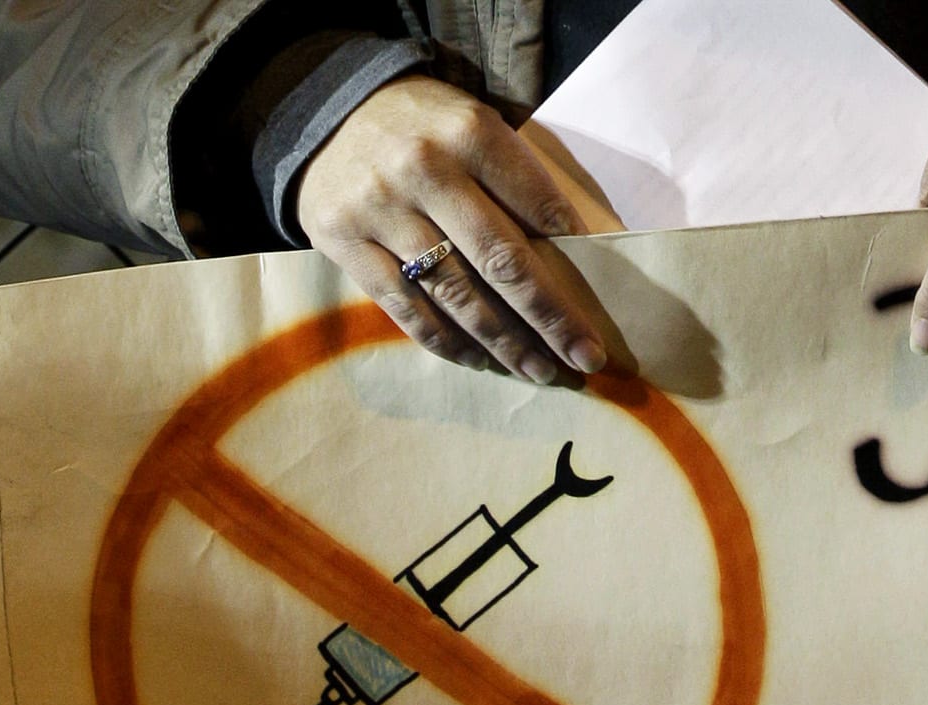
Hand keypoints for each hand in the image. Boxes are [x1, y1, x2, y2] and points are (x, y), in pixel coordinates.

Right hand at [296, 75, 606, 382]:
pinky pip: (406, 307)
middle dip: (552, 318)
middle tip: (586, 359)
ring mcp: (380, 208)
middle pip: (503, 261)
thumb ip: (520, 179)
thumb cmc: (426, 128)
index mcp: (471, 133)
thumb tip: (580, 252)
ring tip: (539, 371)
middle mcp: (426, 169)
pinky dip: (446, 341)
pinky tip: (479, 361)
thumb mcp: (476, 125)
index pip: (539, 207)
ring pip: (456, 294)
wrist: (328, 111)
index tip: (599, 305)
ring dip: (505, 342)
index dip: (575, 259)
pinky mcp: (344, 240)